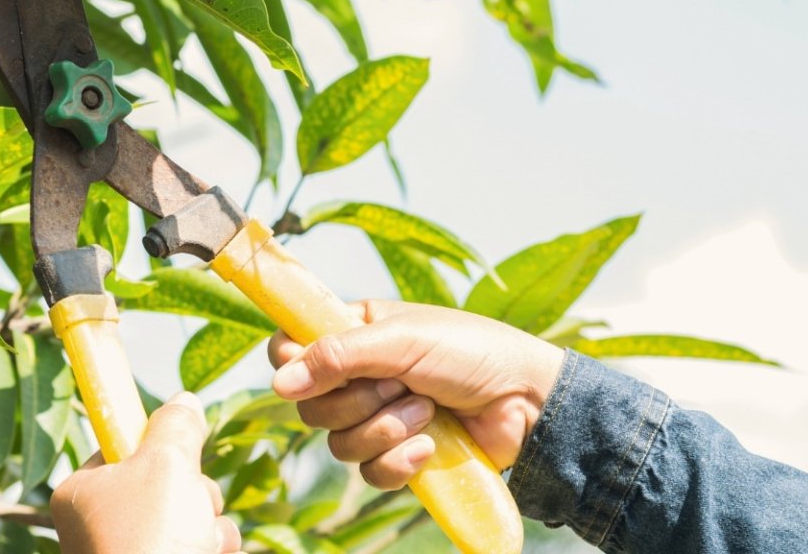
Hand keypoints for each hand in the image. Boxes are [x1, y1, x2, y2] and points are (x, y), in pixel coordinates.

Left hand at [52, 392, 241, 553]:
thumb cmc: (149, 540)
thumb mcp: (165, 463)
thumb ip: (176, 426)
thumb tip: (183, 402)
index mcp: (84, 492)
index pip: (123, 447)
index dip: (158, 445)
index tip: (177, 449)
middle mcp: (104, 524)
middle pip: (166, 480)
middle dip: (195, 491)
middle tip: (190, 504)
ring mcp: (134, 553)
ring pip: (191, 515)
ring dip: (209, 524)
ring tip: (199, 543)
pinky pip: (201, 546)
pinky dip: (213, 550)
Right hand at [268, 299, 563, 490]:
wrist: (529, 402)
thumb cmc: (472, 352)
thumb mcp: (402, 340)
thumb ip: (338, 356)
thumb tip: (278, 383)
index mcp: (355, 333)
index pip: (292, 348)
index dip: (293, 363)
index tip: (312, 369)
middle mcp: (359, 376)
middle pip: (311, 404)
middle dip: (358, 401)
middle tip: (399, 384)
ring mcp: (377, 418)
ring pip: (339, 442)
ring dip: (386, 428)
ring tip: (426, 410)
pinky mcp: (399, 456)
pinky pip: (370, 473)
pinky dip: (400, 461)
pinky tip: (430, 445)